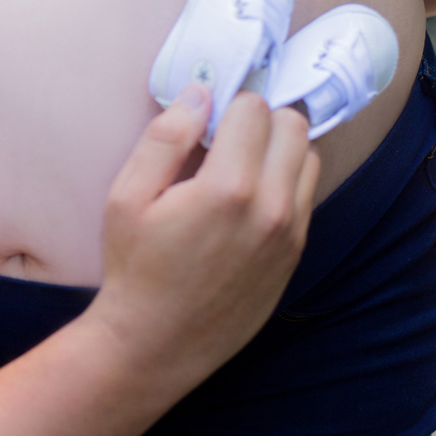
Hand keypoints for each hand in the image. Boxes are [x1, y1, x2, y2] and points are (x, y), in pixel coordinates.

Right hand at [85, 84, 319, 394]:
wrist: (156, 343)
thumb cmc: (134, 268)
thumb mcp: (126, 197)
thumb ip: (164, 138)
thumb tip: (199, 93)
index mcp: (227, 188)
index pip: (254, 108)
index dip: (227, 104)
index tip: (206, 120)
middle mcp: (272, 207)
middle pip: (294, 125)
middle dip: (261, 118)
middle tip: (225, 136)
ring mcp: (290, 233)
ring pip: (309, 157)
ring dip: (278, 148)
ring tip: (238, 165)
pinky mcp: (295, 254)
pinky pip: (306, 195)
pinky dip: (284, 181)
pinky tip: (246, 198)